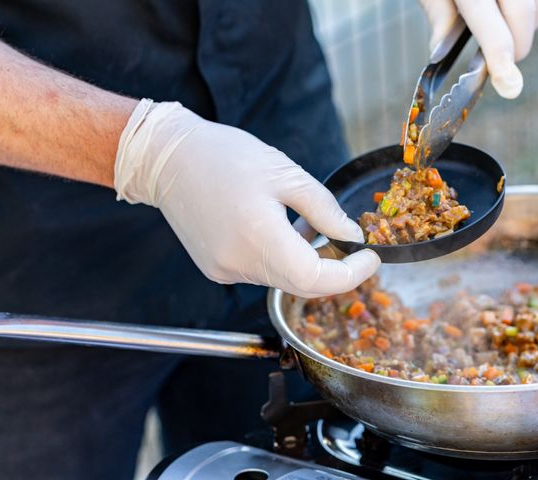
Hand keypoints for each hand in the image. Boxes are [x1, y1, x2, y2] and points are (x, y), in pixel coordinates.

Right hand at [114, 100, 379, 297]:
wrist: (166, 159)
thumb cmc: (225, 156)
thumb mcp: (285, 173)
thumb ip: (323, 210)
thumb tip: (351, 236)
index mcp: (258, 237)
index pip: (316, 279)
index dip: (351, 274)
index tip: (371, 257)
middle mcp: (238, 263)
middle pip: (301, 285)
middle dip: (334, 271)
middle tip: (351, 245)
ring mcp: (224, 270)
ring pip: (282, 279)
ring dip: (306, 262)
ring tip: (309, 227)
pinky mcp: (215, 269)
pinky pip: (260, 273)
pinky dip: (280, 259)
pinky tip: (279, 231)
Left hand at [419, 0, 537, 98]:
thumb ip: (438, 16)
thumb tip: (438, 53)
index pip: (491, 28)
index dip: (501, 59)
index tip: (508, 85)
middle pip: (524, 17)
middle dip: (517, 47)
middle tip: (503, 64)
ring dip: (527, 26)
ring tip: (502, 27)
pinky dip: (535, 8)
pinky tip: (513, 8)